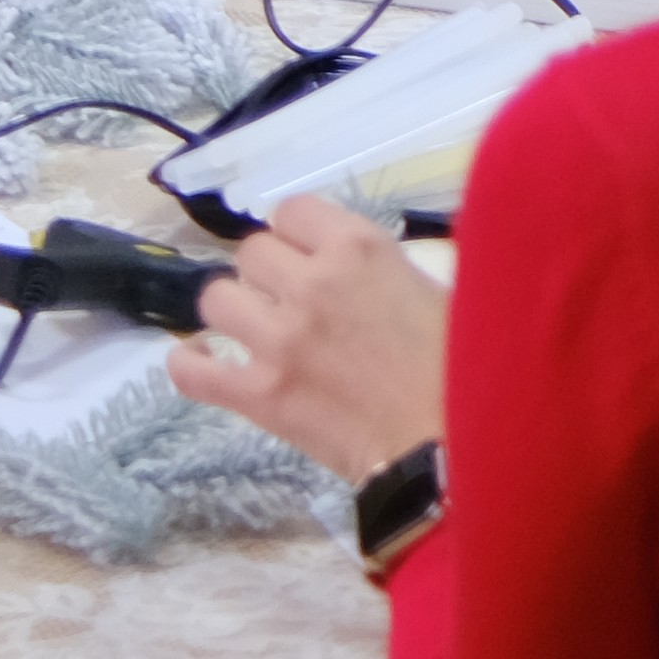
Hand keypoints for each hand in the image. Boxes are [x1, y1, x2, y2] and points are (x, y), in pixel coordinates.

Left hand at [170, 198, 451, 488]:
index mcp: (360, 249)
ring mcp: (279, 340)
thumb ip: (395, 266)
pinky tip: (206, 363)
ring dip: (234, 312)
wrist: (455, 448)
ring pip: (215, 299)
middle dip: (269, 274)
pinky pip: (191, 370)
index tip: (311, 257)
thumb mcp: (443, 290)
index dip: (298, 234)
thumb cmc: (467, 368)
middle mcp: (311, 284)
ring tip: (253, 331)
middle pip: (251, 253)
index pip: (292, 211)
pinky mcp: (259, 395)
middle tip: (291, 301)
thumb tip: (373, 266)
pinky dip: (191, 364)